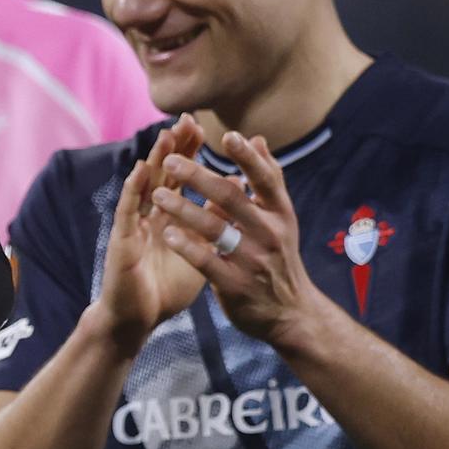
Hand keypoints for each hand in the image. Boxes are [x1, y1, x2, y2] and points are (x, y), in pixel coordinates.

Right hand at [95, 115, 207, 353]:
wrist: (138, 319)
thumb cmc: (165, 289)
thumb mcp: (199, 252)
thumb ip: (212, 224)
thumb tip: (236, 196)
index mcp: (169, 217)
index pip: (181, 178)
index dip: (192, 154)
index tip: (206, 129)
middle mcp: (150, 216)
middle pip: (164, 173)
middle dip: (176, 146)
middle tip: (188, 119)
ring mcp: (135, 225)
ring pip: (146, 185)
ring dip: (156, 158)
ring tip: (167, 134)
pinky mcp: (122, 240)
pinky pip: (129, 211)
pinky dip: (134, 189)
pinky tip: (142, 170)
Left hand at [149, 130, 329, 347]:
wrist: (291, 313)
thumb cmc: (279, 256)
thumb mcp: (281, 219)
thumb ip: (268, 180)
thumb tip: (258, 139)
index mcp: (280, 213)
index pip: (266, 179)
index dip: (248, 158)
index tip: (228, 136)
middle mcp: (269, 233)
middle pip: (232, 198)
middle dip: (199, 177)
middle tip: (170, 160)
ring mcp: (252, 260)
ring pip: (215, 229)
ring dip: (184, 209)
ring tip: (157, 194)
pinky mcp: (234, 284)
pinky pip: (206, 262)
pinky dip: (186, 246)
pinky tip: (166, 233)